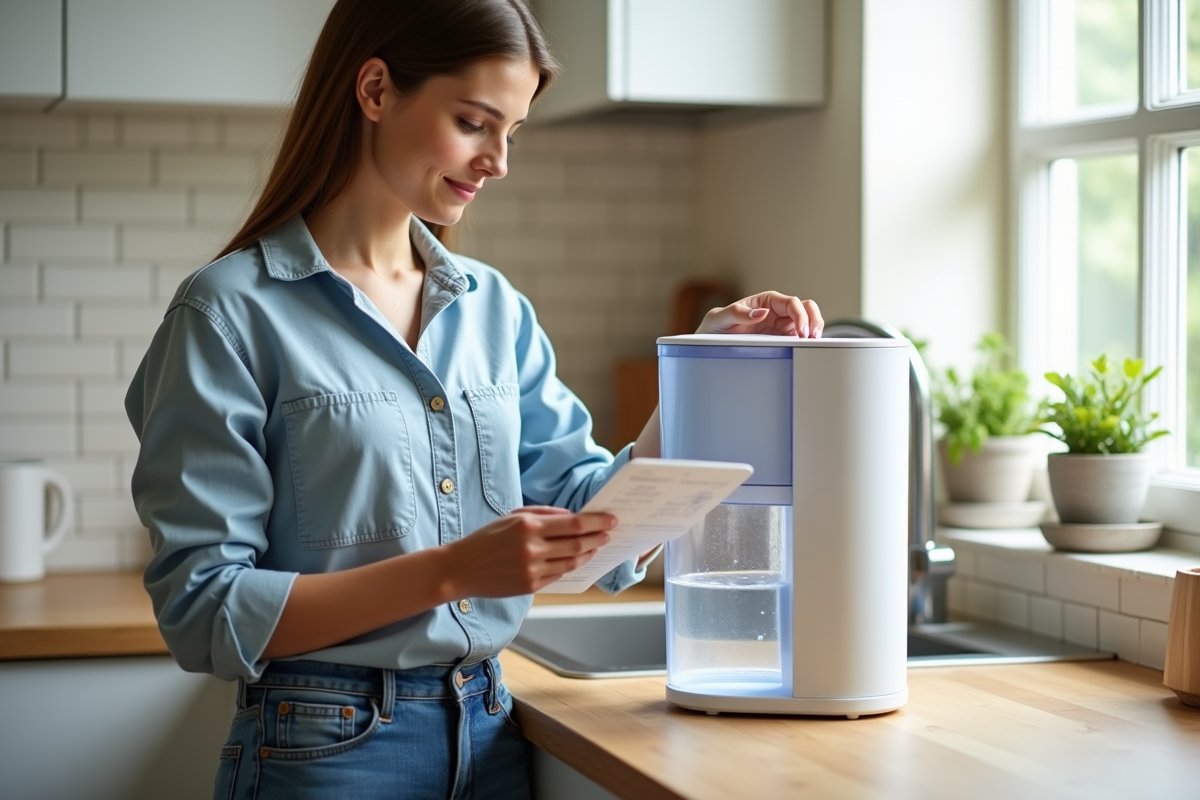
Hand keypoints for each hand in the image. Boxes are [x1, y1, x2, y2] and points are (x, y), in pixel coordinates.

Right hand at [447, 507, 615, 596]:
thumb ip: (544, 514)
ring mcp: (532, 569)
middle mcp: (532, 548)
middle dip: (598, 538)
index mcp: (528, 526)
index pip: (573, 524)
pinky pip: (558, 574)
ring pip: (571, 561)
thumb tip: (572, 516)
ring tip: (595, 547)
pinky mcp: (530, 586)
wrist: (462, 568)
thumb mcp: (513, 517)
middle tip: (609, 533)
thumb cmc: (487, 538)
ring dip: (587, 553)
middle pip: (577, 543)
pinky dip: (570, 566)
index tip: (610, 520)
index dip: (596, 522)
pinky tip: (576, 559)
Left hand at [696, 291, 822, 338]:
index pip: (791, 302)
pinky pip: (798, 337)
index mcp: (765, 301)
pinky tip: (805, 349)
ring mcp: (779, 325)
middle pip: (805, 308)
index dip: (800, 315)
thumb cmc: (713, 327)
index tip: (801, 330)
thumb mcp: (719, 318)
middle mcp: (775, 311)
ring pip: (806, 322)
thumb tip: (762, 312)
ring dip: (813, 330)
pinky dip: (805, 341)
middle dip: (814, 319)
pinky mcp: (779, 338)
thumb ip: (738, 313)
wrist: (708, 342)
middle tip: (812, 337)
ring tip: (812, 343)